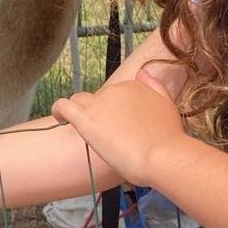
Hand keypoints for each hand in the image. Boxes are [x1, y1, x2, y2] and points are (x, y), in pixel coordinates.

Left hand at [51, 71, 179, 186]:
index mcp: (133, 86)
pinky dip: (59, 110)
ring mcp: (99, 103)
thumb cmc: (168, 138)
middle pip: (97, 99)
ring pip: (79, 101)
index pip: (114, 94)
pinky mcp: (85, 118)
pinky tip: (58, 118)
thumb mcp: (167, 105)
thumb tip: (141, 73)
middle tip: (107, 135)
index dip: (113, 110)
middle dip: (99, 113)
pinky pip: (64, 106)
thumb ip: (154, 87)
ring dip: (79, 111)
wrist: (162, 155)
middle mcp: (115, 90)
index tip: (117, 125)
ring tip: (81, 127)